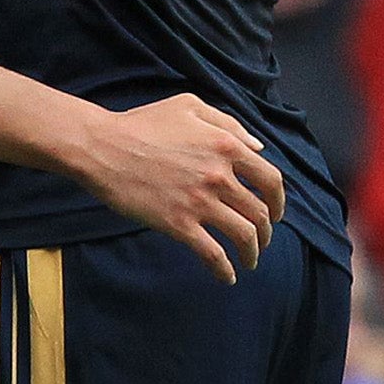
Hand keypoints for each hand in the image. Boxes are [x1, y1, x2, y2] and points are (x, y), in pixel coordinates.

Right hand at [68, 94, 285, 284]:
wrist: (104, 147)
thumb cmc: (142, 123)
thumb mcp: (188, 107)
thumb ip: (228, 124)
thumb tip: (258, 148)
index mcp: (225, 145)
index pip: (270, 180)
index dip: (279, 200)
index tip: (275, 212)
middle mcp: (219, 175)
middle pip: (260, 212)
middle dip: (266, 231)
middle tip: (261, 240)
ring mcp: (200, 202)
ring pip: (244, 235)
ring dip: (252, 253)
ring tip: (249, 261)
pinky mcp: (179, 224)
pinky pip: (213, 254)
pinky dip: (225, 270)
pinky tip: (227, 277)